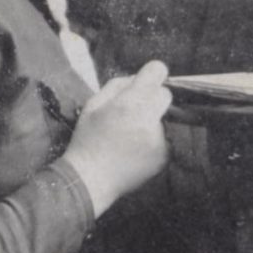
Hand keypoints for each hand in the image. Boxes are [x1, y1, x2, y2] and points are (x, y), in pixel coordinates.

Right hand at [61, 61, 170, 216]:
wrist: (90, 180)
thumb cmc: (88, 140)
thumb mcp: (93, 104)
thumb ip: (118, 85)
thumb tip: (139, 77)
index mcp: (130, 104)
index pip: (157, 72)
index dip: (151, 74)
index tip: (146, 81)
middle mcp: (149, 121)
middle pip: (165, 94)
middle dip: (151, 98)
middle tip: (133, 112)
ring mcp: (160, 140)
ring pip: (163, 118)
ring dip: (151, 122)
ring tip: (128, 137)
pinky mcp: (164, 156)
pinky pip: (163, 138)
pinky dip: (152, 141)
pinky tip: (133, 150)